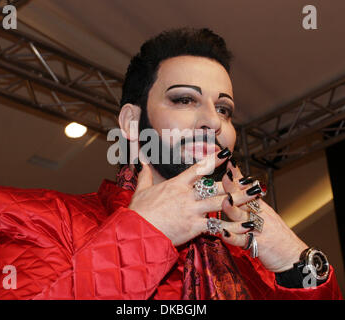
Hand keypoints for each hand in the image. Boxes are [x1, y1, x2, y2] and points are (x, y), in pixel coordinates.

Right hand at [128, 151, 261, 246]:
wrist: (137, 232)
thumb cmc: (139, 211)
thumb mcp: (141, 190)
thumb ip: (145, 175)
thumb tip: (142, 161)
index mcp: (176, 184)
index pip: (198, 169)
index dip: (214, 160)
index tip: (227, 154)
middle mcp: (188, 196)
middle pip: (216, 187)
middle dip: (236, 184)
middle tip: (253, 181)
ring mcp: (192, 211)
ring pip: (221, 204)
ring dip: (241, 201)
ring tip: (256, 199)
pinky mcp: (194, 228)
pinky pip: (217, 226)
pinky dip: (233, 227)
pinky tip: (246, 227)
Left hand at [220, 161, 307, 272]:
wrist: (293, 256)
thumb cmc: (276, 235)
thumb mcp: (265, 214)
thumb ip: (250, 202)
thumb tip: (238, 188)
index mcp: (259, 207)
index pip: (246, 188)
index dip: (237, 176)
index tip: (229, 162)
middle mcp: (258, 215)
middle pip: (244, 199)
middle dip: (234, 187)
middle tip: (225, 175)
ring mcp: (258, 229)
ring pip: (243, 218)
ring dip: (233, 209)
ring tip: (226, 201)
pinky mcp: (257, 245)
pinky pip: (243, 241)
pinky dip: (233, 238)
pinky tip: (224, 234)